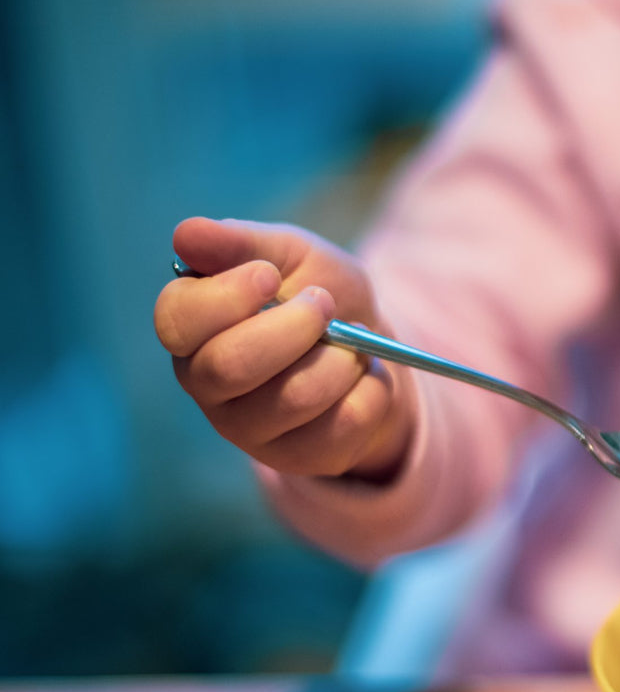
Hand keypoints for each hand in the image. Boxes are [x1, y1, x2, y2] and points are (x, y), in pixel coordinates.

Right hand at [153, 217, 414, 481]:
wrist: (371, 345)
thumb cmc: (318, 294)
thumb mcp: (289, 254)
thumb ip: (242, 244)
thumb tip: (187, 234)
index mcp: (192, 328)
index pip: (177, 320)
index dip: (228, 296)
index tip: (271, 275)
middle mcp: (207, 384)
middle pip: (229, 367)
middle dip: (294, 328)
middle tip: (325, 304)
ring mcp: (249, 429)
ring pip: (293, 399)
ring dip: (341, 359)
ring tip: (353, 342)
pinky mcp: (297, 458)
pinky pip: (342, 426)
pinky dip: (370, 389)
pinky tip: (365, 376)